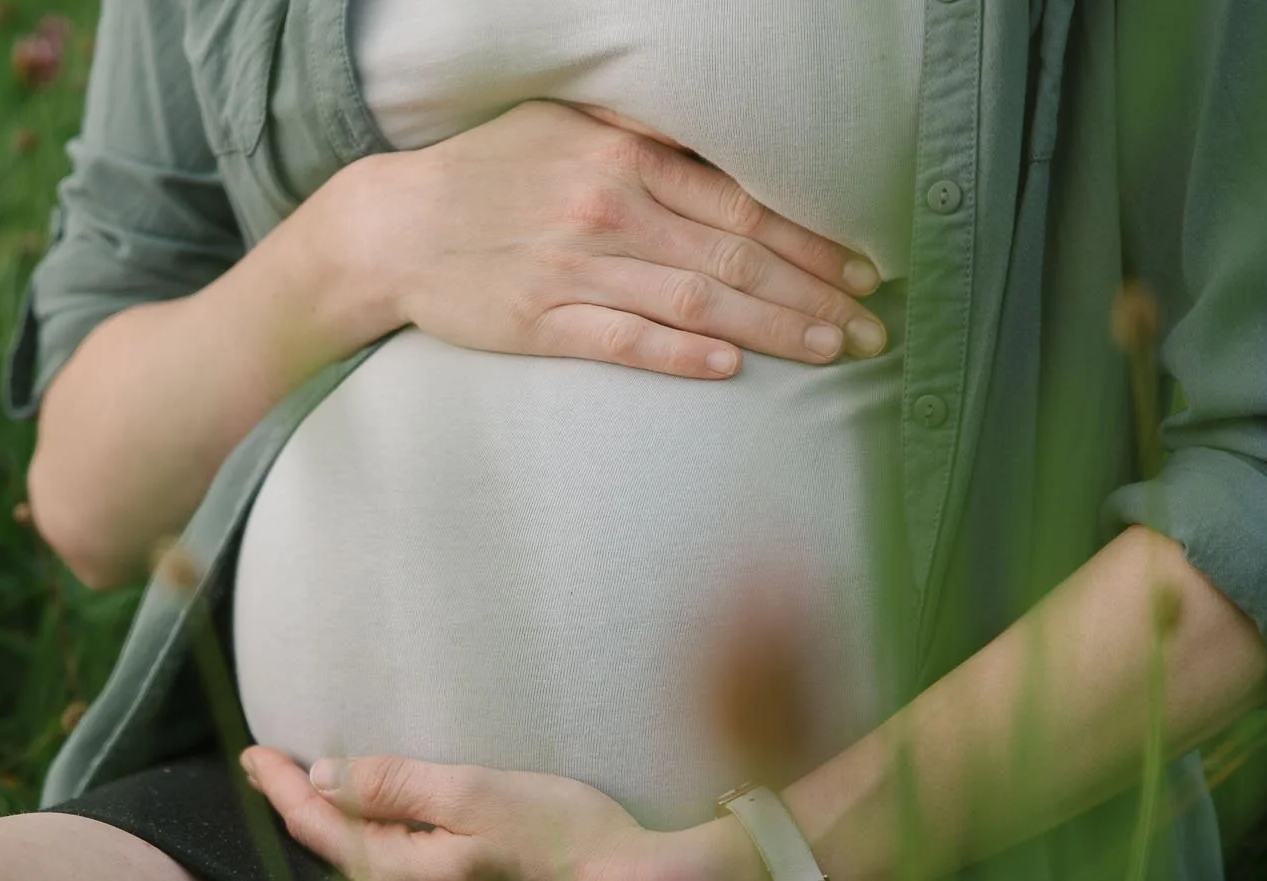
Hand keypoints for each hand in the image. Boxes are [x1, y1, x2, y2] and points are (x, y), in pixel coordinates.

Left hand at [240, 748, 824, 880]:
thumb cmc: (573, 845)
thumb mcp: (479, 796)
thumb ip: (399, 787)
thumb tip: (328, 778)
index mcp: (404, 877)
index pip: (318, 829)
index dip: (280, 788)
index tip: (251, 754)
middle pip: (338, 855)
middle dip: (302, 809)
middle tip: (272, 767)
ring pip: (372, 871)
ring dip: (341, 829)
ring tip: (320, 793)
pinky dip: (385, 849)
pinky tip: (393, 833)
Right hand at [316, 101, 887, 378]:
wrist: (394, 227)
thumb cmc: (488, 175)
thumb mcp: (567, 126)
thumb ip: (644, 140)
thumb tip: (725, 157)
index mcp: (626, 157)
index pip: (744, 205)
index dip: (814, 242)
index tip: (862, 271)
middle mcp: (611, 209)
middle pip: (737, 258)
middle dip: (815, 296)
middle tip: (871, 329)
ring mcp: (575, 269)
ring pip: (696, 303)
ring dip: (772, 329)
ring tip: (830, 352)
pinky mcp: (540, 321)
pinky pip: (623, 341)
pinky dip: (680, 356)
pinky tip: (730, 369)